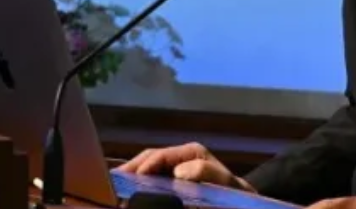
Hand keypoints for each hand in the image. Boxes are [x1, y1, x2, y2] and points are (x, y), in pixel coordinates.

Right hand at [115, 143, 252, 189]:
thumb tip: (178, 172)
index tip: (130, 178)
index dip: (144, 165)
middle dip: (130, 170)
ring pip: (146, 169)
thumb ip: (205, 171)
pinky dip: (139, 184)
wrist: (242, 202)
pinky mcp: (173, 182)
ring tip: (115, 189)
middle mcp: (179, 157)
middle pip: (147, 159)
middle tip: (113, 183)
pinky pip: (152, 180)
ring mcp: (175, 169)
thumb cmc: (235, 193)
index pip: (159, 155)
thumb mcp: (225, 180)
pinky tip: (128, 193)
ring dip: (131, 177)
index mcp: (190, 152)